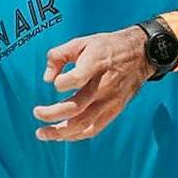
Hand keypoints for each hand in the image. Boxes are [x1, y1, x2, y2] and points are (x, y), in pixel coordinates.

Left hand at [35, 27, 150, 140]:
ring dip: (60, 132)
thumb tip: (47, 79)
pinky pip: (93, 129)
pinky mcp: (114, 111)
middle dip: (52, 114)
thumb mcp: (82, 42)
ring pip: (83, 124)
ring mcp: (110, 101)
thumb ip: (59, 55)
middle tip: (36, 113)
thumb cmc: (106, 47)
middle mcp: (104, 85)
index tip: (55, 82)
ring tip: (41, 133)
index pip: (78, 78)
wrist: (141, 54)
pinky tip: (60, 136)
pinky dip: (75, 136)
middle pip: (76, 107)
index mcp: (96, 63)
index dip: (62, 83)